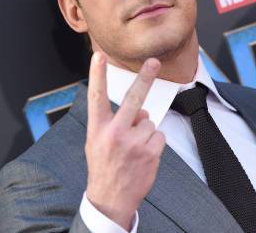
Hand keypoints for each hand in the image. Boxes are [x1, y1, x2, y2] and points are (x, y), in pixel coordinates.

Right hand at [85, 52, 165, 229]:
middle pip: (134, 99)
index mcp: (98, 129)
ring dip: (145, 132)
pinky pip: (159, 136)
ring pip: (149, 122)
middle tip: (154, 62)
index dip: (98, 75)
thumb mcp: (96, 142)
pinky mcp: (150, 153)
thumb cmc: (104, 165)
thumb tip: (141, 110)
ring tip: (134, 149)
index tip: (99, 56)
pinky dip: (154, 143)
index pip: (96, 97)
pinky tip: (143, 156)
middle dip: (145, 78)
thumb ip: (115, 122)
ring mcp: (133, 144)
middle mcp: (114, 133)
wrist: (111, 198)